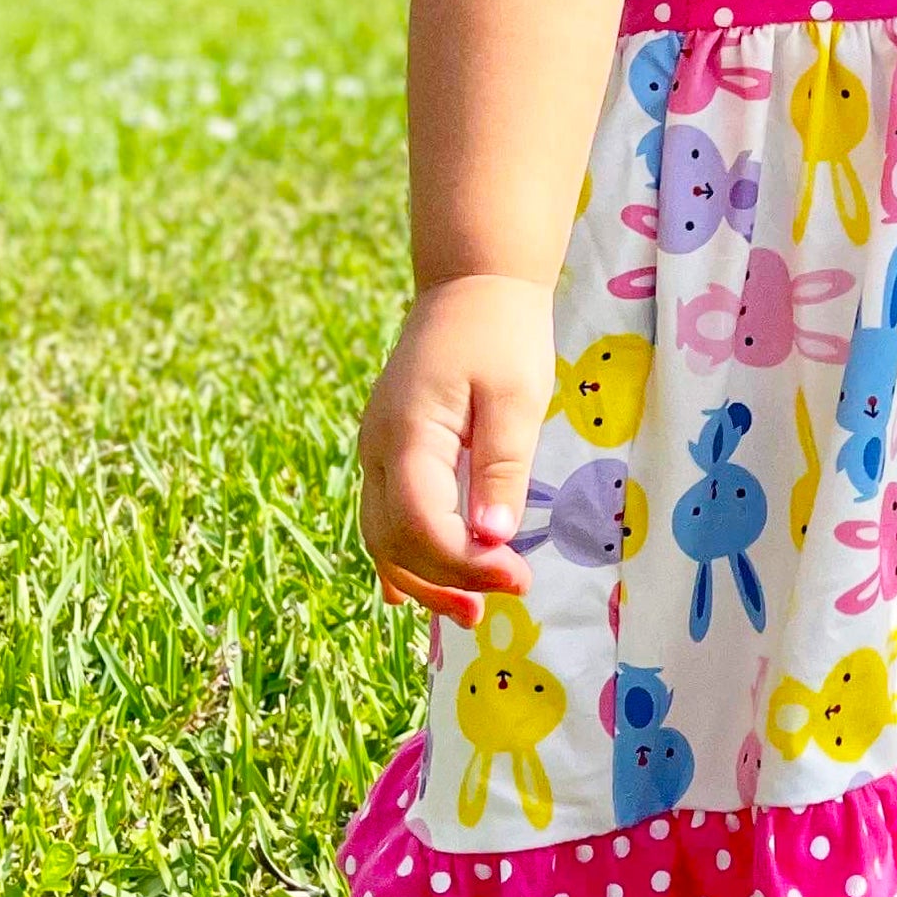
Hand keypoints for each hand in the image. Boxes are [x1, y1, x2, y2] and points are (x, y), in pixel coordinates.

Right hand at [356, 273, 550, 625]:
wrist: (472, 285)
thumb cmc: (501, 334)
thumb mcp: (515, 397)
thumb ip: (502, 466)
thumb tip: (492, 537)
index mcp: (407, 435)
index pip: (421, 524)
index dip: (466, 564)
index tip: (519, 579)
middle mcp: (378, 450)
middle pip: (395, 541)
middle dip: (445, 581)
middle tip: (502, 602)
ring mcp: (377, 452)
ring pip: (383, 537)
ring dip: (425, 578)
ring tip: (472, 611)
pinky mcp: (391, 453)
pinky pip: (385, 518)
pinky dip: (404, 557)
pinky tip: (421, 592)